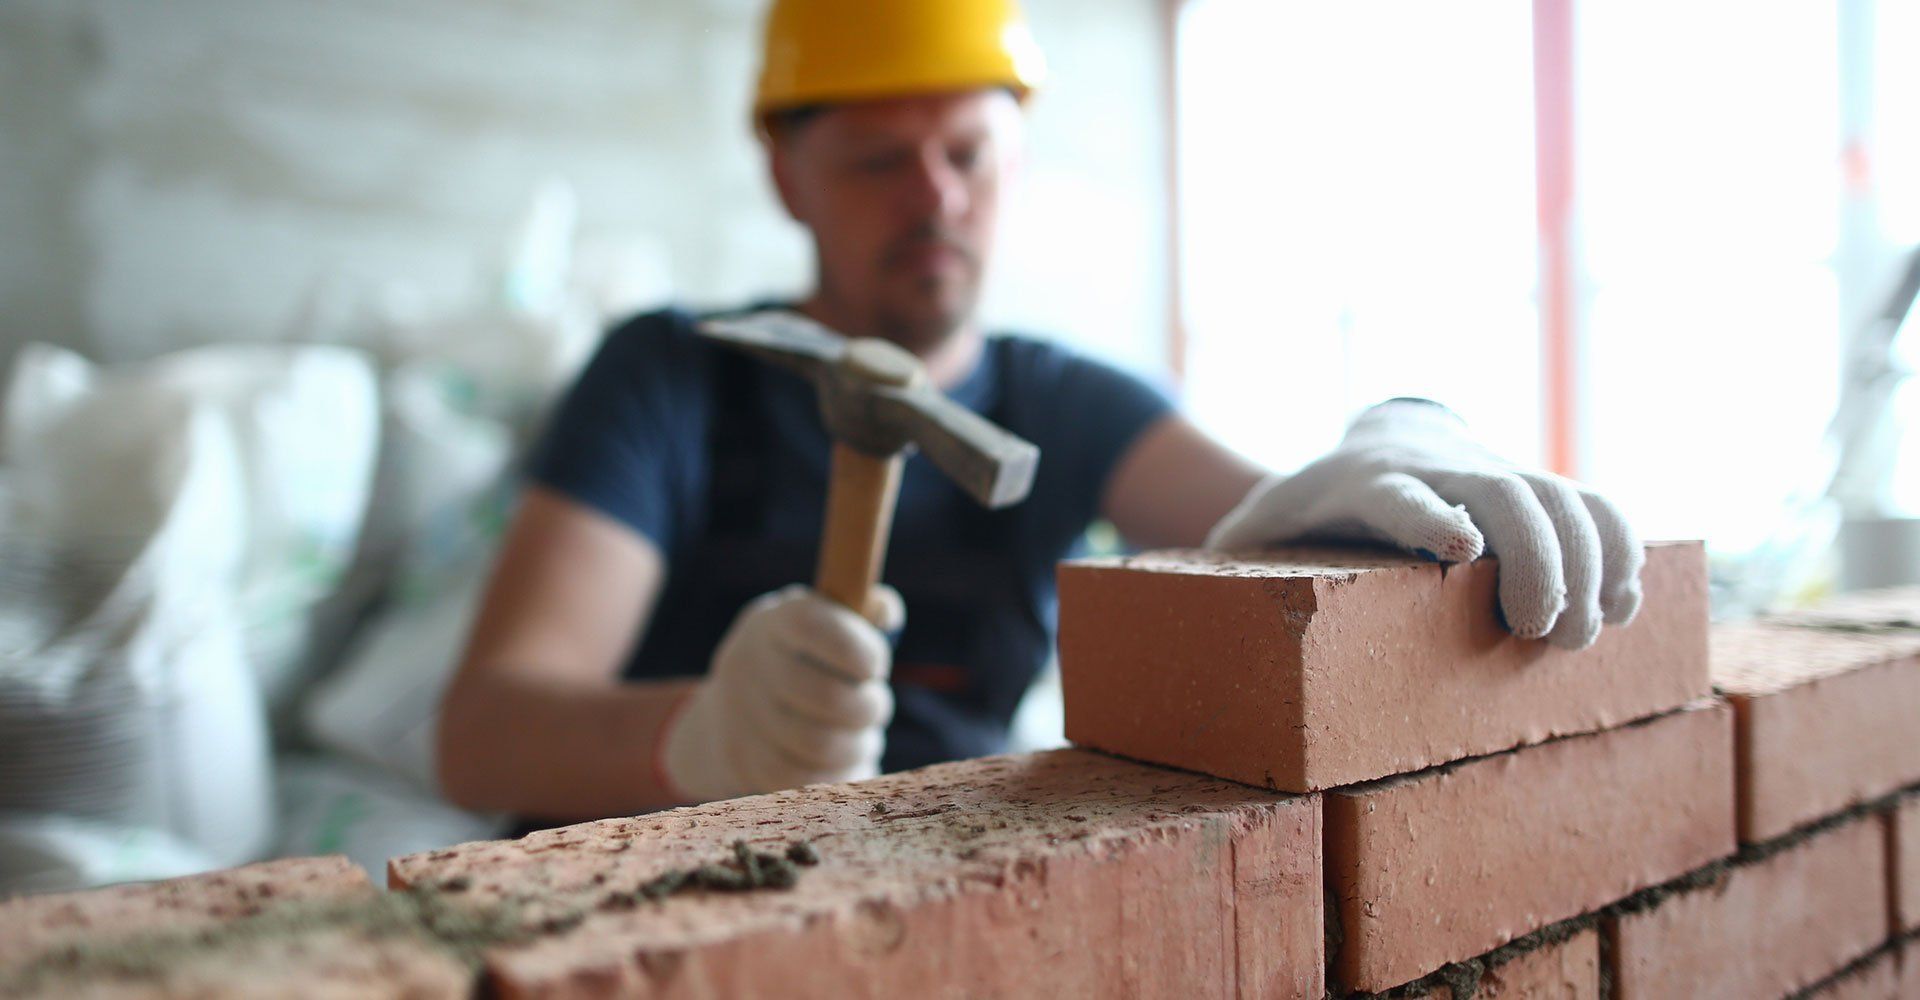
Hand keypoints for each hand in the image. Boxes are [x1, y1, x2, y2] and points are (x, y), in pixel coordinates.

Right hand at [659, 585, 899, 801]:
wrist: (732, 714)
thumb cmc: (803, 662)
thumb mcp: (819, 626)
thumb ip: (859, 610)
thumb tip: (886, 611)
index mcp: (773, 622)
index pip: (810, 626)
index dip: (855, 649)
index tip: (876, 668)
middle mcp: (748, 665)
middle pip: (826, 696)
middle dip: (868, 708)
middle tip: (874, 708)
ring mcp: (739, 717)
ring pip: (820, 744)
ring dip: (857, 745)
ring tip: (860, 738)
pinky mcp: (742, 762)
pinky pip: (803, 779)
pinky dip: (834, 774)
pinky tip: (840, 762)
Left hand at [1205, 399, 1641, 649]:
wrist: (1384, 438)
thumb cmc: (1316, 501)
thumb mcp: (1267, 523)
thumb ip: (1235, 554)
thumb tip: (1181, 599)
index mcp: (1367, 481)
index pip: (1401, 493)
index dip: (1431, 516)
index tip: (1462, 550)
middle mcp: (1441, 469)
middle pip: (1504, 494)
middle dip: (1536, 561)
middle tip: (1544, 632)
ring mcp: (1497, 469)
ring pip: (1560, 497)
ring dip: (1588, 563)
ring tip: (1586, 634)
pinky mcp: (1538, 484)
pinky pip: (1595, 503)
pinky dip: (1621, 547)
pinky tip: (1626, 601)